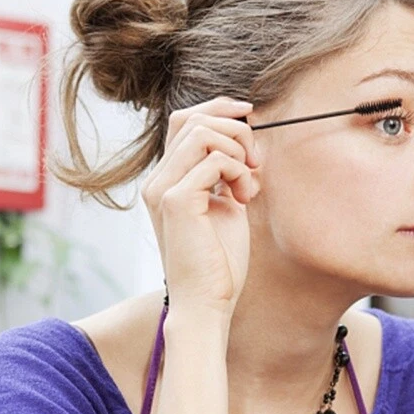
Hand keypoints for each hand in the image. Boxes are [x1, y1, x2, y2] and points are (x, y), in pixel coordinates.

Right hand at [140, 96, 259, 317]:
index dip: (219, 108)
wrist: (207, 304)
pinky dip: (237, 170)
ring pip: (202, 131)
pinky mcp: (176, 201)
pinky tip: (243, 196)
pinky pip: (213, 158)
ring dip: (238, 148)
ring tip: (248, 183)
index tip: (250, 116)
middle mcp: (157, 181)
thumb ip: (225, 174)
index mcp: (166, 181)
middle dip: (235, 130)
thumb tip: (243, 143)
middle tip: (256, 164)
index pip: (185, 121)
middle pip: (192, 118)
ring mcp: (163, 189)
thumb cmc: (219, 264)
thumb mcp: (225, 207)